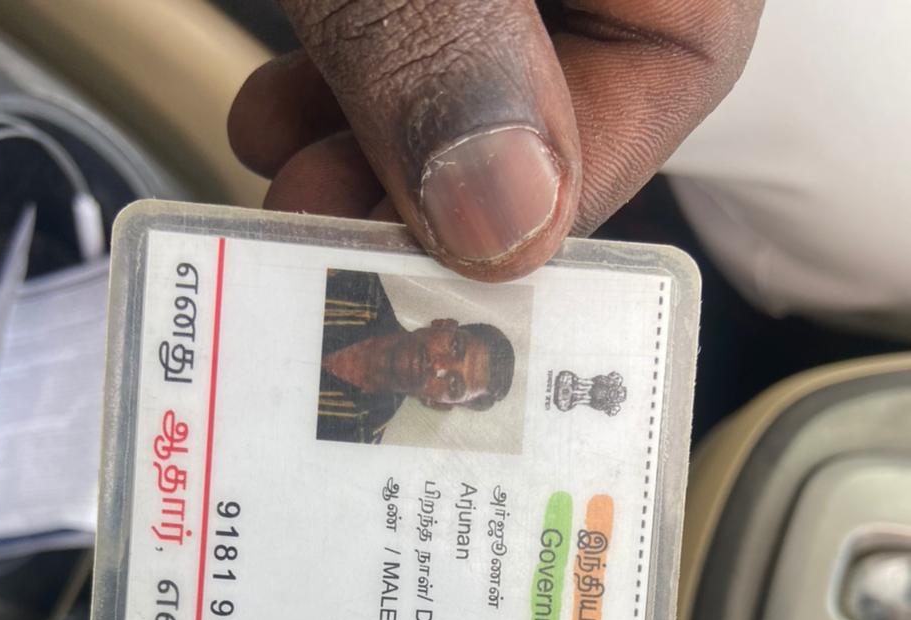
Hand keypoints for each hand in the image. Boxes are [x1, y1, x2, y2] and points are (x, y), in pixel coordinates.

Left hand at [228, 1, 762, 280]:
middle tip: (332, 240)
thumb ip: (450, 49)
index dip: (547, 201)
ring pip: (465, 72)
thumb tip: (504, 222)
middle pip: (557, 94)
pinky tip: (277, 114)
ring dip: (367, 155)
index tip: (447, 271)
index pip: (661, 80)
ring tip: (288, 185)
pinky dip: (336, 86)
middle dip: (431, 193)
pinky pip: (402, 29)